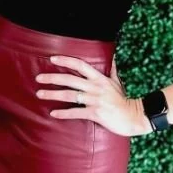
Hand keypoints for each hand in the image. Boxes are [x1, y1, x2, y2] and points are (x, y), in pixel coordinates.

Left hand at [35, 54, 151, 136]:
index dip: (66, 61)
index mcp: (100, 78)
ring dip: (53, 94)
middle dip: (53, 78)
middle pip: (70, 79)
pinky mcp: (96, 113)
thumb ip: (111, 69)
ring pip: (70, 95)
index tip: (52, 59)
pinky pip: (76, 112)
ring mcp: (95, 100)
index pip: (80, 65)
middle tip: (38, 78)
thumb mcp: (117, 81)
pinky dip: (64, 113)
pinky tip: (53, 113)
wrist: (134, 117)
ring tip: (40, 94)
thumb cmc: (123, 99)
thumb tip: (112, 55)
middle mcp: (96, 87)